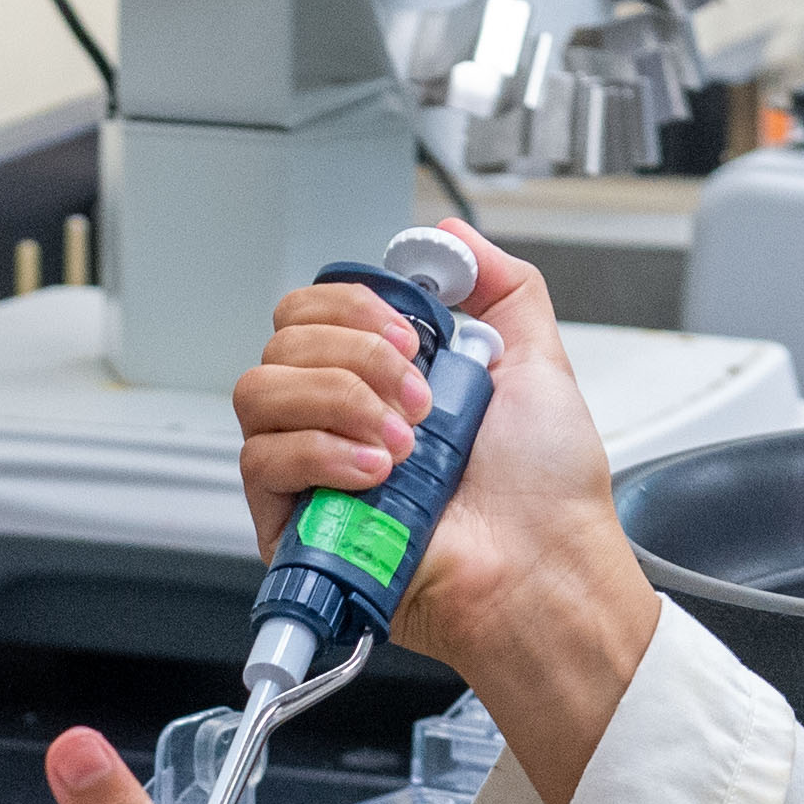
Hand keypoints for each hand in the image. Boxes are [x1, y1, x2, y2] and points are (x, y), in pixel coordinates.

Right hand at [231, 223, 665, 802]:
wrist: (544, 568)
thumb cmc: (545, 492)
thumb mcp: (536, 359)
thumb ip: (498, 284)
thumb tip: (448, 235)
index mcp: (383, 376)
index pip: (313, 309)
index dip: (353, 305)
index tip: (412, 335)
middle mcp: (340, 417)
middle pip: (281, 340)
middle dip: (354, 354)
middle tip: (418, 396)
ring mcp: (311, 471)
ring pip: (259, 391)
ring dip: (337, 399)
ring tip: (404, 442)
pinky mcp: (292, 525)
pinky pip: (261, 461)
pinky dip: (320, 452)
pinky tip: (376, 471)